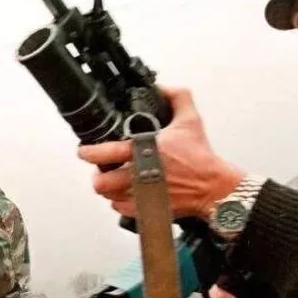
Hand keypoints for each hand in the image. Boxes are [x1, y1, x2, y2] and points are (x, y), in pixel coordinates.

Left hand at [77, 87, 245, 218]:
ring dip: (108, 188)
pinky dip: (119, 202)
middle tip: (102, 168)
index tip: (84, 150)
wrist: (213, 187)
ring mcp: (140, 195)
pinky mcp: (146, 210)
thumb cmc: (201, 158)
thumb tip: (162, 88)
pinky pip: (120, 209)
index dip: (88, 151)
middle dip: (97, 174)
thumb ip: (177, 98)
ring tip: (113, 180)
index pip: (104, 153)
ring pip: (108, 196)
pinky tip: (126, 193)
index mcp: (144, 152)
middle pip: (100, 181)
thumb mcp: (190, 120)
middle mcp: (138, 176)